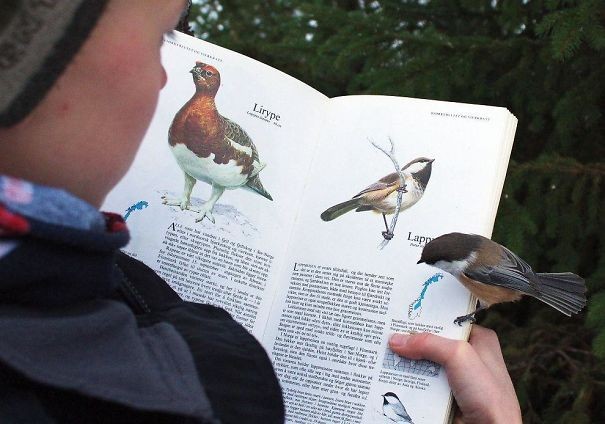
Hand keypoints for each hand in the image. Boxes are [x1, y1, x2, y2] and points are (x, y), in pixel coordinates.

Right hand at [389, 326, 520, 423]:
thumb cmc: (489, 396)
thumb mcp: (459, 357)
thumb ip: (428, 343)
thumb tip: (397, 340)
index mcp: (480, 340)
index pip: (447, 322)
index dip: (426, 319)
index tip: (402, 315)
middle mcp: (469, 357)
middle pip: (432, 343)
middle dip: (412, 341)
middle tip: (388, 334)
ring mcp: (456, 378)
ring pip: (424, 364)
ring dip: (407, 363)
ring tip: (384, 354)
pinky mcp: (446, 396)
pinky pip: (422, 384)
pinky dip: (409, 381)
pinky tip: (392, 374)